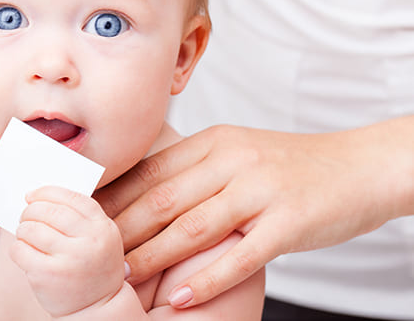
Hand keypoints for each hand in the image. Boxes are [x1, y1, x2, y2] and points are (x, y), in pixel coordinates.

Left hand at [10, 186, 123, 317]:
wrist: (98, 307)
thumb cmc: (92, 266)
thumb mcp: (99, 238)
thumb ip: (79, 217)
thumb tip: (38, 196)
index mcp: (103, 227)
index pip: (72, 198)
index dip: (47, 192)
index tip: (33, 195)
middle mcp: (89, 242)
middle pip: (49, 211)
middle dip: (31, 210)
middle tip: (26, 216)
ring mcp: (69, 260)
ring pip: (31, 229)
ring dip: (23, 229)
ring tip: (27, 235)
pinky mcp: (48, 275)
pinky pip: (20, 250)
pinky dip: (17, 248)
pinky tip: (25, 253)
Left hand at [95, 124, 403, 306]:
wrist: (356, 166)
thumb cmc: (289, 164)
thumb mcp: (236, 151)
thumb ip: (194, 168)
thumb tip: (144, 192)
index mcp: (214, 143)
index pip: (151, 171)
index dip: (115, 198)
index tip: (85, 219)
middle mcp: (232, 162)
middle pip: (164, 200)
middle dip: (122, 230)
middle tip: (92, 254)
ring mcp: (261, 191)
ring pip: (193, 227)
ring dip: (154, 256)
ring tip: (123, 277)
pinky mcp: (288, 222)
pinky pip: (240, 256)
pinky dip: (205, 279)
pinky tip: (180, 298)